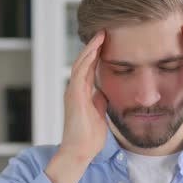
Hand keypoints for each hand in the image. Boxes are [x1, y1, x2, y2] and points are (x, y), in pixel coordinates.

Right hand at [45, 31, 107, 182]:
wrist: (80, 151)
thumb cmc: (89, 137)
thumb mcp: (99, 114)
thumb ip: (100, 101)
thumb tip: (104, 92)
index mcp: (81, 93)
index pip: (89, 68)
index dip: (97, 54)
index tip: (109, 42)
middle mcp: (75, 89)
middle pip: (84, 61)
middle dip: (94, 46)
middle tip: (105, 31)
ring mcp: (73, 91)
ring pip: (80, 63)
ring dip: (91, 48)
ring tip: (101, 34)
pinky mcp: (74, 95)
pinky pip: (79, 72)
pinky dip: (87, 58)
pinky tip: (96, 48)